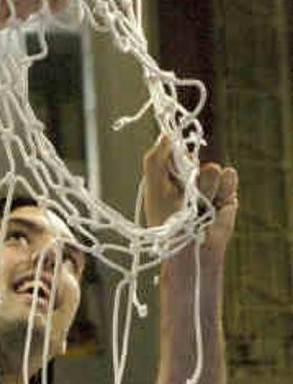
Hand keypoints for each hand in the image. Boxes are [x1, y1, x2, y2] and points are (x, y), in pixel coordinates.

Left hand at [143, 134, 238, 252]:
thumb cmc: (166, 222)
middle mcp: (188, 179)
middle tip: (182, 195)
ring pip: (212, 168)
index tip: (174, 164)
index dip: (176, 152)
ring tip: (197, 207)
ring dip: (204, 188)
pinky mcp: (226, 195)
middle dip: (189, 173)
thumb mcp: (154, 186)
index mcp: (168, 176)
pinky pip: (228, 176)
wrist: (189, 248)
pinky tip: (214, 207)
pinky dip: (222, 190)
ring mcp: (208, 186)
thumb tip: (167, 135)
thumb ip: (156, 159)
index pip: (175, 148)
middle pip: (194, 156)